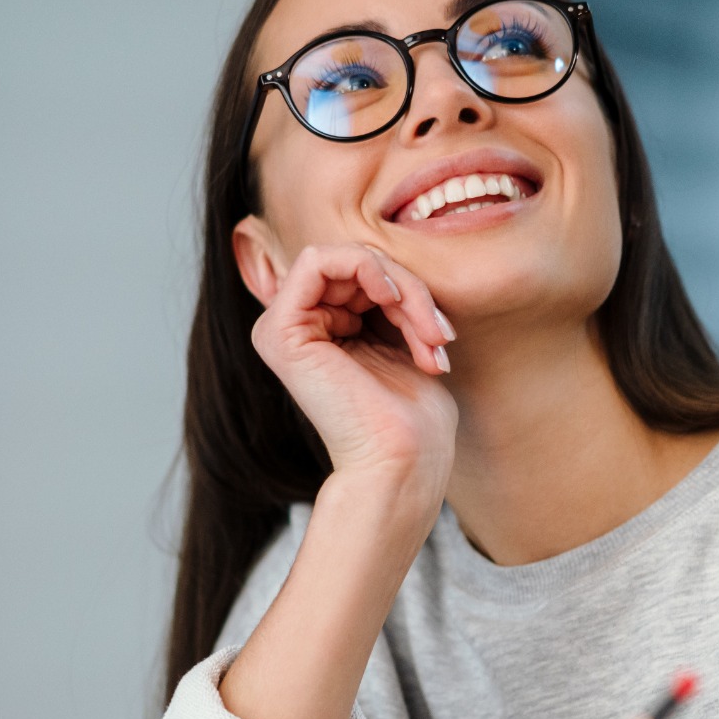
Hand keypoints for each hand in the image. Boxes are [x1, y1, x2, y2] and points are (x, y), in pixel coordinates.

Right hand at [247, 242, 457, 507]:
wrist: (404, 461)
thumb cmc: (412, 414)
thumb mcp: (403, 335)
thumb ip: (387, 295)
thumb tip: (383, 257)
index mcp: (321, 330)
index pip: (361, 272)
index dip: (407, 288)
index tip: (440, 332)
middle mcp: (296, 328)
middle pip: (356, 262)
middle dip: (410, 289)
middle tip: (439, 334)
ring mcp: (281, 329)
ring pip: (346, 257)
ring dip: (402, 287)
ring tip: (429, 334)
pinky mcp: (279, 332)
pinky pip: (317, 259)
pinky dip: (366, 269)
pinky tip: (392, 300)